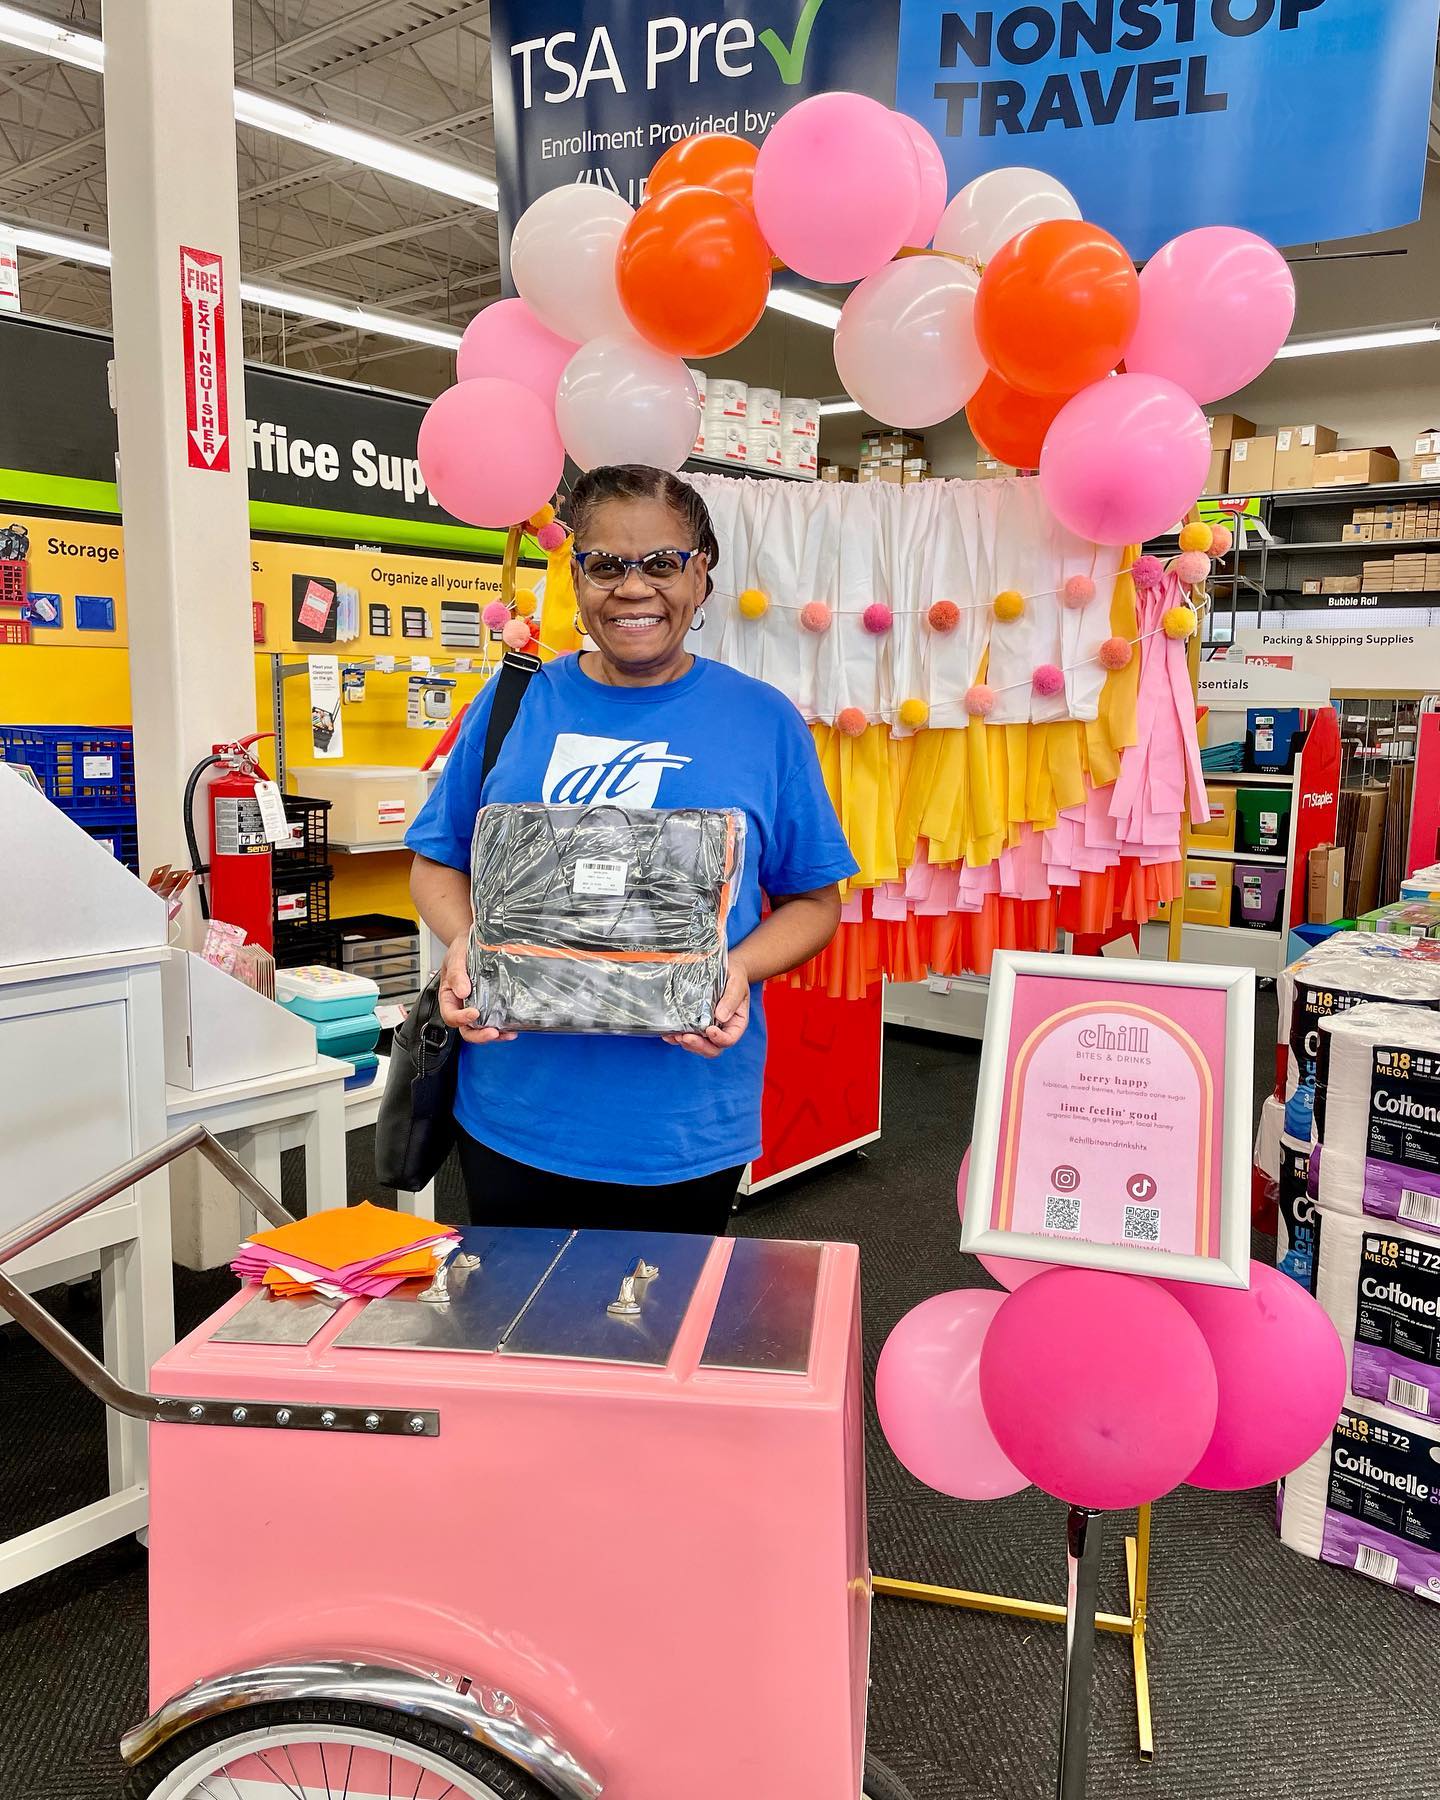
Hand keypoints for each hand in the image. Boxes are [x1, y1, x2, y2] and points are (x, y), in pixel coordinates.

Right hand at [438, 931, 514, 1045]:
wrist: (471, 942)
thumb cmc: (459, 951)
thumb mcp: (455, 958)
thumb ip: (456, 974)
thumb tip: (462, 991)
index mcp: (449, 997)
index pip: (451, 1016)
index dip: (461, 1018)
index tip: (474, 1013)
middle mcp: (462, 1006)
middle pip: (466, 1030)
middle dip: (479, 1035)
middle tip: (492, 1032)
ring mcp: (476, 1007)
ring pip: (481, 1029)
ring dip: (494, 1035)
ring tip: (507, 1034)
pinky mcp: (490, 1005)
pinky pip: (494, 1021)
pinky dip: (502, 1027)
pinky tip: (511, 1027)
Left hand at [665, 956, 751, 1059]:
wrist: (727, 969)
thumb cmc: (735, 977)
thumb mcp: (737, 984)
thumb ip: (731, 999)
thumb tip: (720, 1016)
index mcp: (736, 1024)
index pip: (729, 1039)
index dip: (719, 1039)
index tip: (709, 1030)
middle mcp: (722, 1030)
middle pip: (712, 1049)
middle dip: (699, 1046)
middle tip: (686, 1037)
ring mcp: (707, 1029)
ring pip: (698, 1046)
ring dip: (686, 1043)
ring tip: (675, 1035)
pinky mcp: (694, 1024)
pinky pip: (686, 1037)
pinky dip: (676, 1039)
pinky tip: (668, 1034)